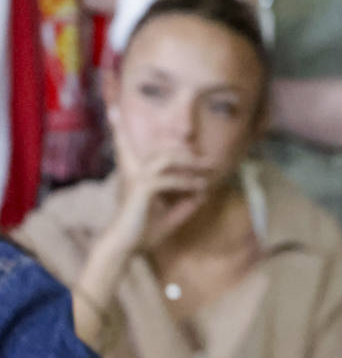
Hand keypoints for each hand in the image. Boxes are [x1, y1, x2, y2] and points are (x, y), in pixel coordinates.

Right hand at [104, 113, 213, 255]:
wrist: (125, 247)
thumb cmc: (145, 232)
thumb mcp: (171, 215)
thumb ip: (186, 203)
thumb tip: (203, 193)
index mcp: (135, 174)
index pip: (127, 145)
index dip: (119, 127)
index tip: (114, 110)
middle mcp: (133, 172)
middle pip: (163, 150)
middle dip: (188, 153)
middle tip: (210, 163)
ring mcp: (136, 178)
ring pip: (167, 159)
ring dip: (192, 164)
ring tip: (210, 171)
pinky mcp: (142, 188)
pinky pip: (170, 179)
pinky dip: (188, 183)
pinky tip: (201, 189)